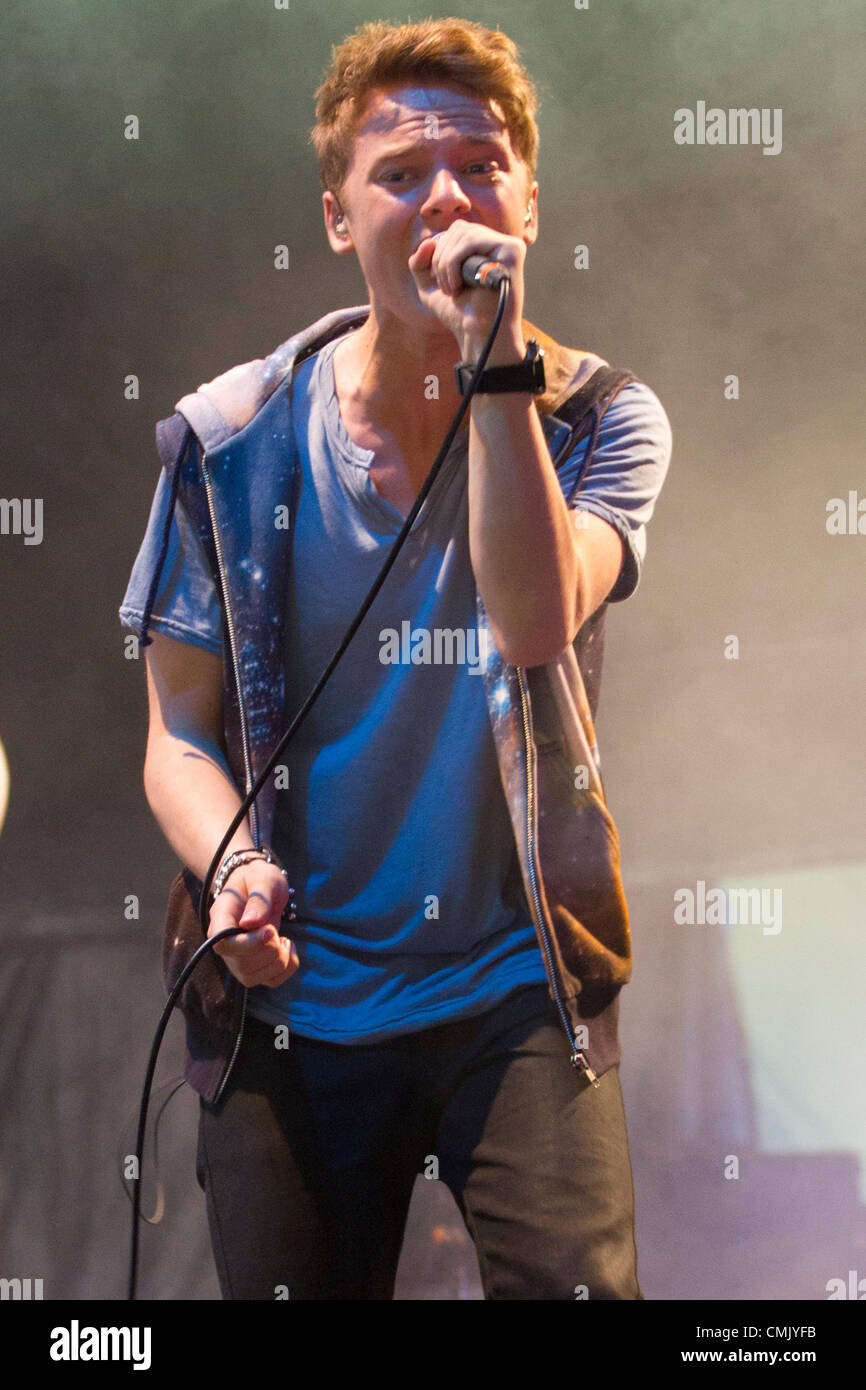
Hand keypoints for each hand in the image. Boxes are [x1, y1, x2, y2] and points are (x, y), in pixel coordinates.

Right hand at [207, 860, 299, 988]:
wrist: (259, 886)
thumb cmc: (258, 880)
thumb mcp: (262, 880)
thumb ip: (258, 900)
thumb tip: (250, 924)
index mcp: (221, 919)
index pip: (224, 944)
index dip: (249, 943)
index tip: (270, 930)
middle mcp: (225, 944)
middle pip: (242, 965)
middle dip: (270, 949)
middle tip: (274, 927)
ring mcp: (237, 959)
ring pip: (255, 978)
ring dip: (279, 960)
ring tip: (282, 937)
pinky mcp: (254, 967)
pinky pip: (271, 981)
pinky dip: (287, 968)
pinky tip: (287, 947)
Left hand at [407, 219, 526, 360]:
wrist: (478, 336)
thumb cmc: (459, 315)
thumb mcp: (429, 287)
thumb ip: (420, 263)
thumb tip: (428, 241)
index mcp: (483, 248)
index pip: (455, 231)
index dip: (438, 253)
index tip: (441, 283)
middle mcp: (497, 244)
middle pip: (458, 229)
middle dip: (441, 259)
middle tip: (446, 289)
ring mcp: (507, 245)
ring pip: (463, 233)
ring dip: (447, 264)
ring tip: (452, 289)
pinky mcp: (512, 250)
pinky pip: (472, 240)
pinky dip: (455, 263)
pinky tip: (460, 286)